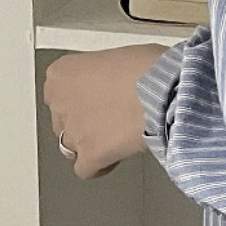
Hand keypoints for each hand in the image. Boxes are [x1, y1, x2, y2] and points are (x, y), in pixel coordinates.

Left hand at [43, 43, 167, 179]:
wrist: (164, 91)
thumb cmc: (150, 68)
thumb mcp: (121, 56)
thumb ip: (107, 72)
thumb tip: (118, 81)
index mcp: (63, 73)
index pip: (60, 91)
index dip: (83, 97)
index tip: (99, 98)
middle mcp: (62, 103)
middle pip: (64, 120)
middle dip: (85, 121)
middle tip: (111, 117)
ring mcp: (74, 132)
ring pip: (71, 146)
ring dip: (90, 143)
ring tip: (115, 138)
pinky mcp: (90, 155)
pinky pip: (86, 169)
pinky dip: (99, 166)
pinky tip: (114, 158)